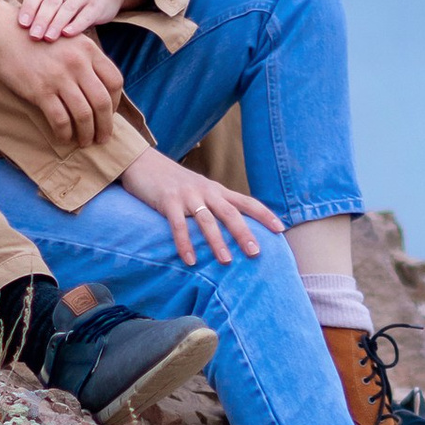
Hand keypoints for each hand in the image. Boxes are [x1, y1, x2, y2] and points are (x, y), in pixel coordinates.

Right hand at [0, 0, 126, 142]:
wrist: (5, 33)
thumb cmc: (38, 39)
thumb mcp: (70, 41)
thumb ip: (87, 60)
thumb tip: (100, 88)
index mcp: (89, 50)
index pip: (115, 81)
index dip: (117, 102)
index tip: (110, 113)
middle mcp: (78, 63)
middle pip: (103, 102)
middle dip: (106, 125)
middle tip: (103, 137)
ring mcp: (59, 78)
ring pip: (84, 114)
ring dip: (87, 133)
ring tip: (85, 142)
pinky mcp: (40, 90)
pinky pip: (60, 119)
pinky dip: (65, 133)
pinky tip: (64, 138)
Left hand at [15, 0, 134, 41]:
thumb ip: (39, 8)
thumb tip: (16, 30)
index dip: (29, 8)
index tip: (22, 25)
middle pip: (51, 2)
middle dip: (41, 19)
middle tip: (34, 36)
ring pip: (67, 8)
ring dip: (56, 24)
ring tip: (48, 38)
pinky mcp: (97, 5)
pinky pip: (85, 15)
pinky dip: (76, 25)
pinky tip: (67, 34)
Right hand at [119, 150, 283, 265]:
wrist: (144, 162)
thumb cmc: (174, 182)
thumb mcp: (200, 190)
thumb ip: (215, 205)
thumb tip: (233, 229)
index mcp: (217, 190)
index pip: (247, 202)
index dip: (264, 215)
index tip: (281, 230)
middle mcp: (206, 191)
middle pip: (231, 213)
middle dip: (244, 233)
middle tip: (256, 252)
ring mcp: (188, 196)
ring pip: (207, 220)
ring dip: (217, 241)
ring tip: (226, 261)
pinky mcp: (168, 201)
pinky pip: (179, 225)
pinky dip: (185, 243)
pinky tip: (190, 260)